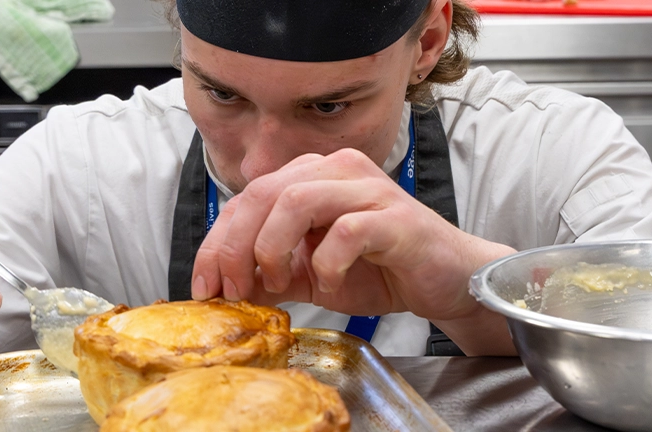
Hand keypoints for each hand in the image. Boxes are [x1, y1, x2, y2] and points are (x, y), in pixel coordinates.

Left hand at [190, 149, 515, 352]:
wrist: (446, 281)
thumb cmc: (381, 270)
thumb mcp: (310, 274)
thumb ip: (270, 272)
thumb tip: (222, 286)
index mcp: (312, 176)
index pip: (246, 198)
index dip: (215, 243)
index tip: (205, 287)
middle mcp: (337, 170)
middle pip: (262, 193)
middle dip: (234, 247)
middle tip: (233, 291)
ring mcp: (367, 189)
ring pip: (296, 200)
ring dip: (273, 248)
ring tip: (278, 285)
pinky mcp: (395, 218)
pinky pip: (345, 231)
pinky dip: (326, 264)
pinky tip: (330, 286)